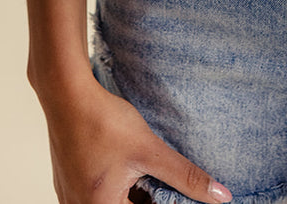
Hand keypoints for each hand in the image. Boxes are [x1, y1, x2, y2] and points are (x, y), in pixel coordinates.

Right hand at [41, 73, 231, 203]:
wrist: (66, 93)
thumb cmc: (103, 121)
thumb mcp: (150, 150)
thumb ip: (185, 176)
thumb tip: (220, 196)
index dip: (164, 201)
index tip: (172, 188)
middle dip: (147, 196)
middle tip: (154, 172)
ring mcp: (69, 197)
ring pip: (114, 202)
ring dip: (133, 192)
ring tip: (141, 168)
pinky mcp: (67, 182)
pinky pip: (97, 194)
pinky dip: (117, 185)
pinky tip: (124, 163)